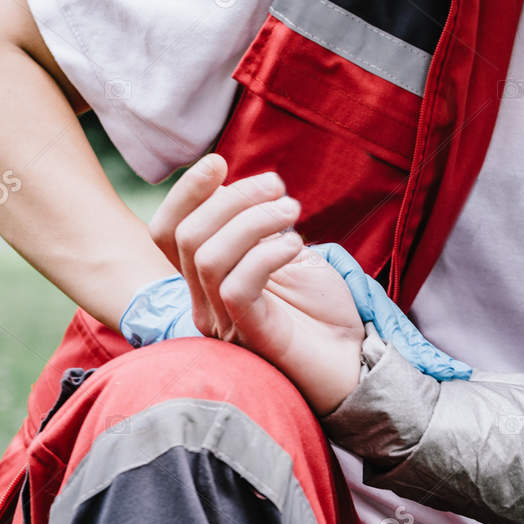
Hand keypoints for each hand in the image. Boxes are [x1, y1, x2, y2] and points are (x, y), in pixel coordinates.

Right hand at [146, 156, 464, 412]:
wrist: (356, 361)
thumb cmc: (323, 311)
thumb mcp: (289, 254)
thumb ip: (261, 226)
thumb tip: (249, 185)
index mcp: (207, 279)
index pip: (167, 232)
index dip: (186, 192)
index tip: (220, 162)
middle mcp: (204, 302)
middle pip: (187, 236)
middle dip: (233, 198)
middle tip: (280, 188)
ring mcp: (223, 322)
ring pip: (207, 255)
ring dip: (253, 220)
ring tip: (294, 211)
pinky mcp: (248, 336)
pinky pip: (236, 286)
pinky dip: (266, 254)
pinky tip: (297, 245)